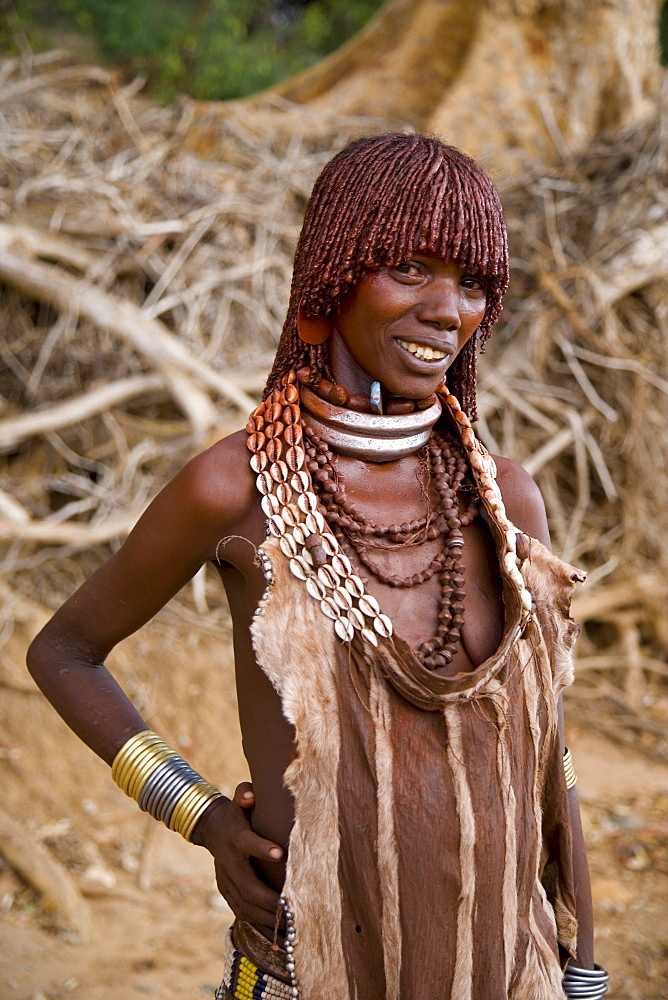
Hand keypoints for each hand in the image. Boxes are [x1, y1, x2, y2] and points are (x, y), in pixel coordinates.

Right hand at [192, 782, 282, 932]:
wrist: (213, 830)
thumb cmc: (239, 812)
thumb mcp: (241, 797)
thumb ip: (245, 793)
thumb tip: (249, 795)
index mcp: (235, 836)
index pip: (247, 842)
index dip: (262, 848)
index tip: (281, 854)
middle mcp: (228, 862)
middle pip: (248, 886)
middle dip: (271, 899)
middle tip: (293, 908)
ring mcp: (226, 881)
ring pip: (246, 905)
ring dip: (269, 917)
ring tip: (292, 925)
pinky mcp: (228, 894)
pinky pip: (244, 914)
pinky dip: (262, 926)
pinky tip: (280, 940)